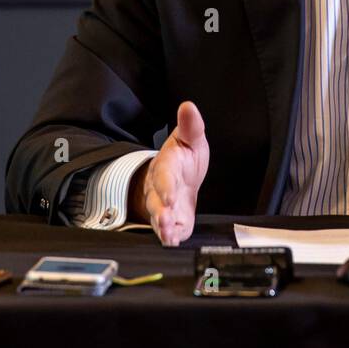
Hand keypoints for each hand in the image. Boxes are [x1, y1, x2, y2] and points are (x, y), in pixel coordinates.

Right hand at [128, 100, 209, 245]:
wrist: (178, 178)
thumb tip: (188, 106)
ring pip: (159, 218)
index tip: (170, 194)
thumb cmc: (183, 158)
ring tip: (169, 236)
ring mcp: (166, 207)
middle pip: (157, 201)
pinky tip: (175, 242)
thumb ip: (191, 126)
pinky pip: (170, 231)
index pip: (164, 175)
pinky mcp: (174, 221)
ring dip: (163, 227)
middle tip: (165, 220)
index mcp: (167, 166)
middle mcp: (162, 188)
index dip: (165, 185)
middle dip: (160, 211)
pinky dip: (172, 237)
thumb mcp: (190, 139)